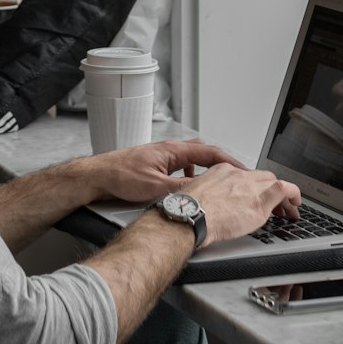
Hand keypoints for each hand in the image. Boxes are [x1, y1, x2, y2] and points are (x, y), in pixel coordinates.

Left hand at [86, 138, 243, 204]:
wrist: (99, 176)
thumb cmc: (121, 176)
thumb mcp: (156, 188)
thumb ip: (182, 190)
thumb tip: (204, 193)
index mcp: (172, 150)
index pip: (209, 151)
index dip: (229, 160)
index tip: (243, 169)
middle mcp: (169, 150)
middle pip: (202, 152)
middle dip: (220, 163)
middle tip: (234, 176)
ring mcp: (162, 157)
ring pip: (191, 160)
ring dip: (204, 170)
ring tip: (215, 184)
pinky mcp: (155, 166)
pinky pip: (180, 168)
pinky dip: (189, 176)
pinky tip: (187, 188)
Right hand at [189, 162, 300, 247]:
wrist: (191, 214)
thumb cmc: (190, 210)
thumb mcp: (198, 194)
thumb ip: (211, 195)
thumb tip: (213, 205)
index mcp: (221, 171)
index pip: (245, 175)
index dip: (254, 186)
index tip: (254, 194)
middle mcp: (237, 175)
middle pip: (262, 176)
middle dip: (271, 188)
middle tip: (276, 203)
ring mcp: (249, 187)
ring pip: (273, 182)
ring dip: (283, 195)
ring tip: (289, 207)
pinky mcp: (259, 202)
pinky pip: (282, 191)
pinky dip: (292, 195)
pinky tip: (295, 205)